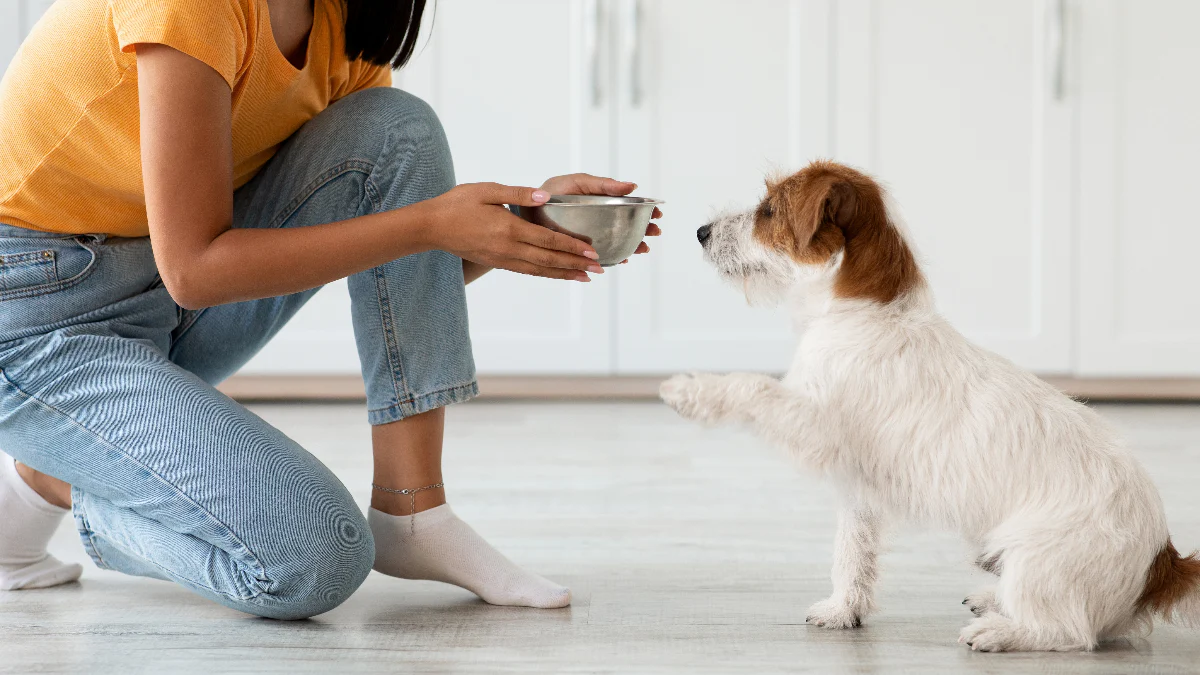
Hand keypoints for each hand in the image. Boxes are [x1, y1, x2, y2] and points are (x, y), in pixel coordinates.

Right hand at [425, 182, 602, 281]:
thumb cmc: (458, 203)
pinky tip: (558, 274)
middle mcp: (508, 248)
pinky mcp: (497, 263)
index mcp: (509, 228)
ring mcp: (502, 259)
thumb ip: (518, 194)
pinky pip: (527, 271)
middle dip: (576, 264)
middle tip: (599, 268)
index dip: (572, 246)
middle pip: (549, 260)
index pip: (548, 240)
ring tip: (585, 277)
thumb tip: (546, 197)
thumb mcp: (487, 190)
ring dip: (564, 274)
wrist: (431, 227)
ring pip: (540, 270)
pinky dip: (546, 274)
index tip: (592, 250)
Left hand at [538, 173, 662, 262]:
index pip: (630, 206)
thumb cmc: (553, 192)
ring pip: (619, 242)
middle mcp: (600, 220)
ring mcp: (593, 235)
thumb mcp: (578, 183)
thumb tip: (632, 186)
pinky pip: (602, 256)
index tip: (657, 213)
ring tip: (642, 248)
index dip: (644, 210)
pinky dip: (614, 258)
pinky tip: (622, 259)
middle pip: (629, 226)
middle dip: (644, 230)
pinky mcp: (583, 250)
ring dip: (634, 245)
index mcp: (602, 201)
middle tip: (654, 232)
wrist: (528, 210)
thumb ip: (603, 184)